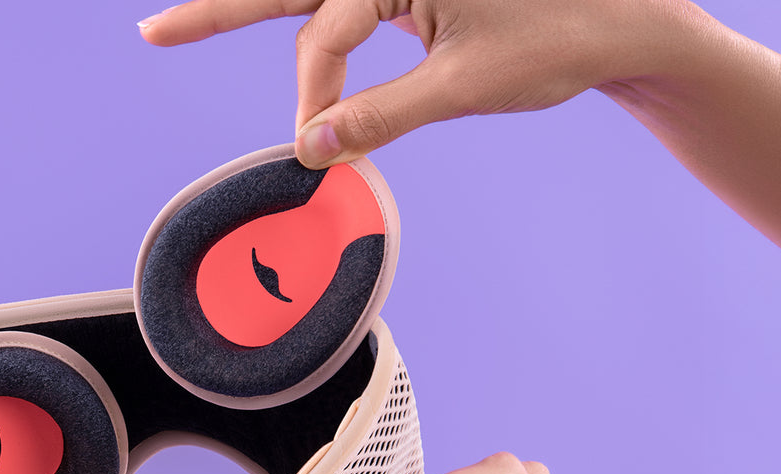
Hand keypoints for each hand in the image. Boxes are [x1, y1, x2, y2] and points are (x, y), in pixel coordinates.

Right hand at [139, 0, 696, 166]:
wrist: (627, 18)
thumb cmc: (559, 41)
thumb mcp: (464, 87)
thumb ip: (379, 116)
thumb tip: (312, 149)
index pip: (327, 31)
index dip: (316, 96)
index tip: (318, 151)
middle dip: (220, 11)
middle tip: (152, 33)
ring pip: (317, 1)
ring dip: (268, 24)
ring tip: (183, 26)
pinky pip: (347, 8)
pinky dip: (319, 35)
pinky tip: (276, 39)